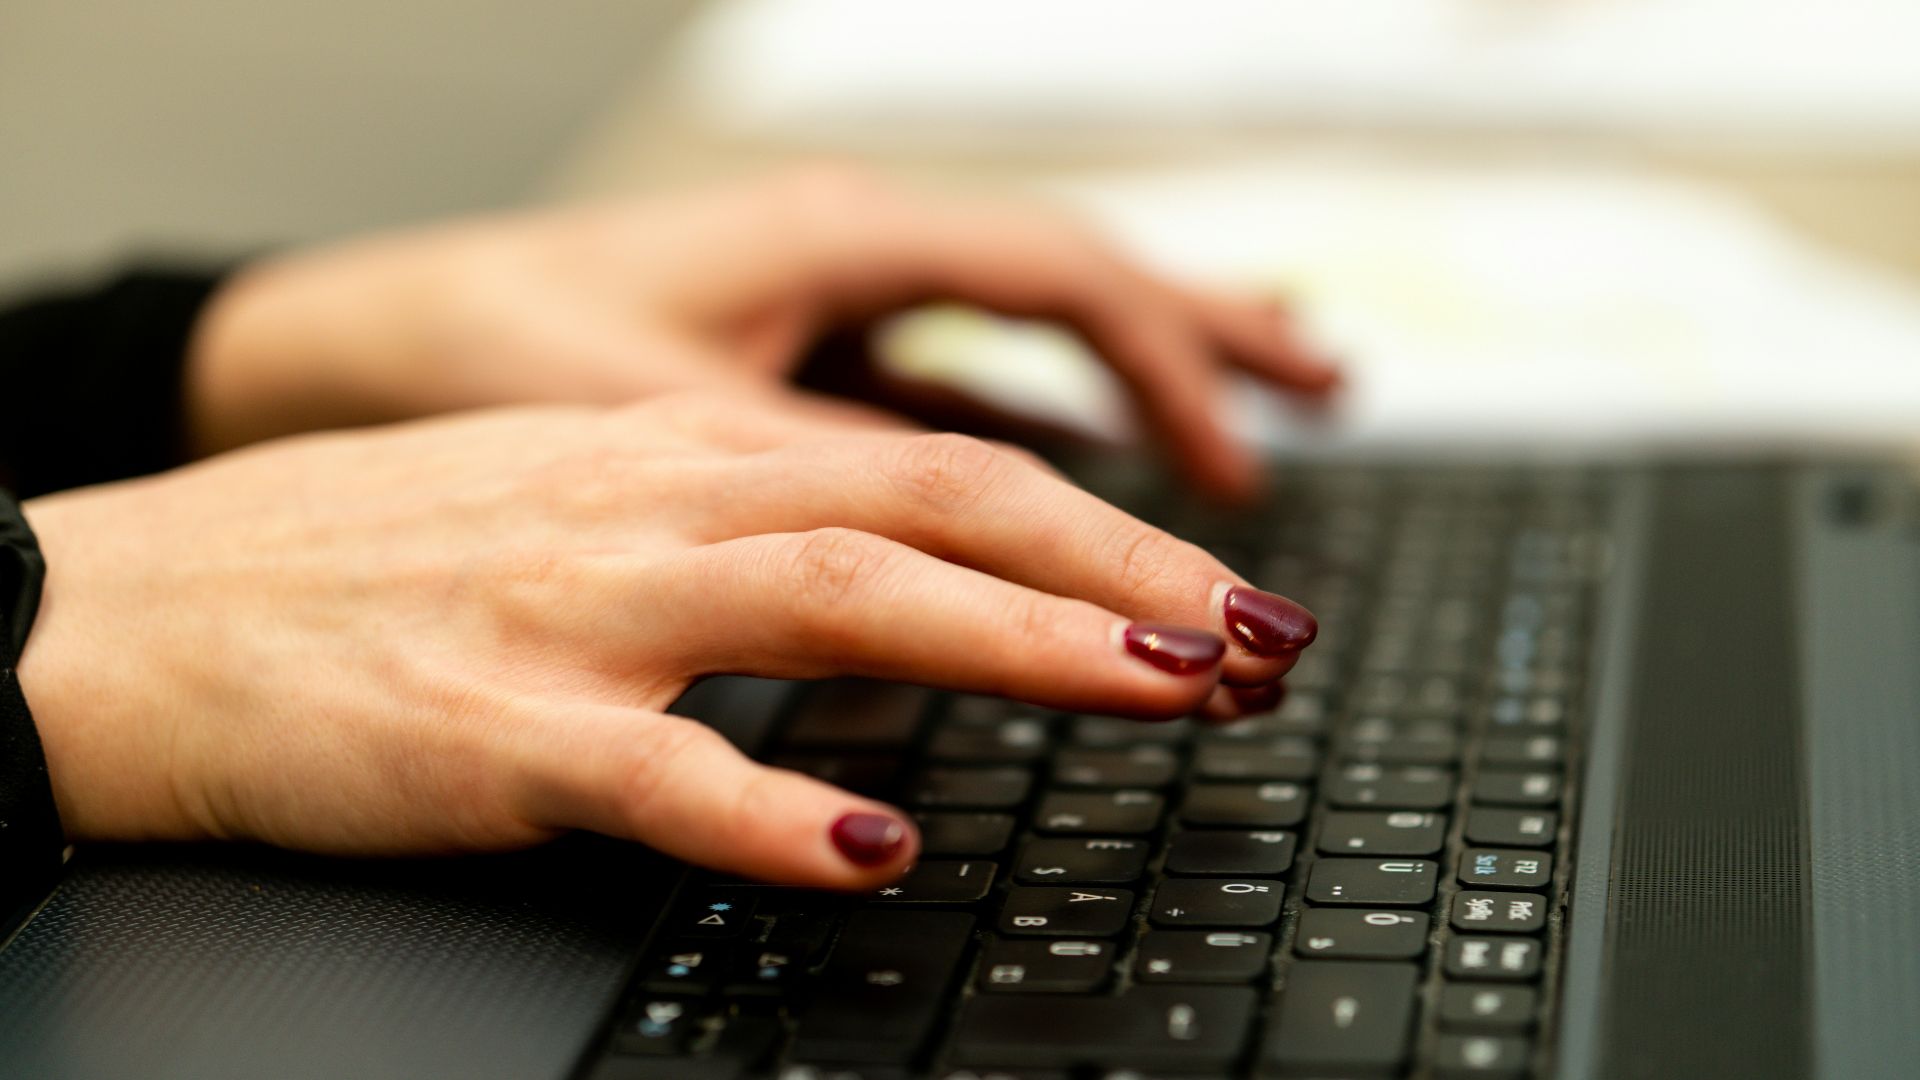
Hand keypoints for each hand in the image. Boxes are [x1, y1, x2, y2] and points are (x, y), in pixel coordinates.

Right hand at [18, 393, 1315, 886]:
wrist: (144, 615)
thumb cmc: (368, 568)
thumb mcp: (576, 506)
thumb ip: (738, 538)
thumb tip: (900, 587)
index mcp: (679, 453)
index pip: (937, 464)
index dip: (1100, 527)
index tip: (1218, 596)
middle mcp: (651, 506)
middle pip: (931, 508)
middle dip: (1116, 571)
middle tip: (1256, 640)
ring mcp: (574, 612)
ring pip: (833, 596)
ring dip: (1016, 643)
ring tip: (1156, 692)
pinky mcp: (489, 729)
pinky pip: (655, 767)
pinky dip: (773, 803)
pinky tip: (871, 843)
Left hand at [187, 166, 1338, 497]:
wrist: (353, 350)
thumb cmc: (482, 355)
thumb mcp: (659, 420)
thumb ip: (816, 475)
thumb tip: (959, 546)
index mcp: (833, 235)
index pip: (1058, 278)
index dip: (1172, 364)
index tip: (1230, 473)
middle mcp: (851, 246)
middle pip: (1078, 277)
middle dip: (1209, 336)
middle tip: (1329, 388)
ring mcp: (835, 296)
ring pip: (1030, 318)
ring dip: (1151, 362)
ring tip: (1272, 399)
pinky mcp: (808, 351)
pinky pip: (963, 368)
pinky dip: (1049, 409)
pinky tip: (1097, 451)